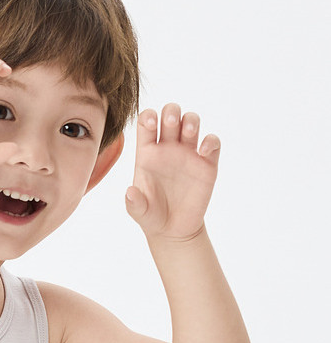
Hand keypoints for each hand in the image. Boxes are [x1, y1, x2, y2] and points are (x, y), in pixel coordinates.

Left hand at [124, 104, 220, 241]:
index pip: (147, 123)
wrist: (174, 231)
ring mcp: (188, 154)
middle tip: (170, 123)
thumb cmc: (152, 215)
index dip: (148, 116)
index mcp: (148, 153)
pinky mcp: (207, 164)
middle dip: (171, 112)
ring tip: (188, 132)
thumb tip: (130, 193)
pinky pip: (212, 143)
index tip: (151, 122)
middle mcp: (168, 148)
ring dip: (191, 120)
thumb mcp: (139, 212)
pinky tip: (204, 152)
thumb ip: (134, 203)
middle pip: (170, 115)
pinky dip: (211, 142)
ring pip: (191, 123)